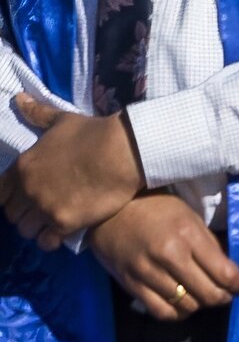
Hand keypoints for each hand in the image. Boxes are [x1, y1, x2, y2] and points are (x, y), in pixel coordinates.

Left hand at [3, 92, 144, 243]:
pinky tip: (62, 233)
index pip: (0, 193)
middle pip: (12, 214)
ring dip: (37, 228)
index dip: (10, 198)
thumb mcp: (62, 120)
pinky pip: (46, 242)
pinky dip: (50, 240)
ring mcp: (44, 207)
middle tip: (44, 210)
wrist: (123, 152)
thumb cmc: (94, 133)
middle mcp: (28, 188)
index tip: (25, 197)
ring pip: (26, 230)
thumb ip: (37, 114)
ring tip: (53, 223)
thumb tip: (18, 99)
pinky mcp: (64, 222)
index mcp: (23, 166)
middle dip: (24, 214)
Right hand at [89, 193, 238, 320]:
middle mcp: (169, 255)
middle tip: (225, 294)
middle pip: (207, 293)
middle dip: (223, 297)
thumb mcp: (189, 217)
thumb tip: (230, 272)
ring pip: (186, 305)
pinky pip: (160, 311)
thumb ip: (209, 245)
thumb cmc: (156, 210)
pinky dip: (176, 313)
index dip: (238, 284)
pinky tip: (181, 305)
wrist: (109, 211)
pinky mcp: (130, 284)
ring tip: (202, 297)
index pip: (223, 272)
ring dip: (200, 305)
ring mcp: (147, 272)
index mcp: (188, 235)